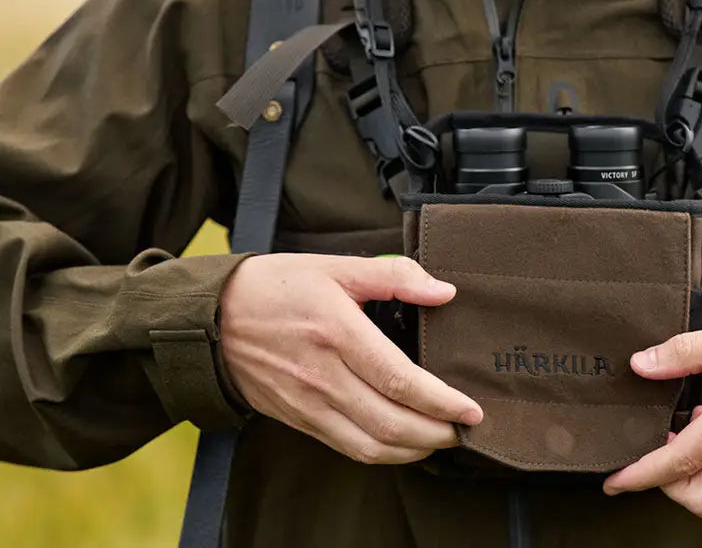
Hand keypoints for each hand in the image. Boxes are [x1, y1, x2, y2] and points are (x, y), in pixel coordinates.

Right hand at [219, 253, 483, 464]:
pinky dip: (381, 452)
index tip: (471, 408)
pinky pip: (346, 447)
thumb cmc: (278, 285)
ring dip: (413, 450)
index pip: (399, 380)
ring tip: (442, 437)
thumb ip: (394, 275)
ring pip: (370, 445)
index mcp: (337, 333)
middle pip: (390, 423)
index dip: (441, 401)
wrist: (212, 319)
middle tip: (465, 428)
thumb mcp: (336, 266)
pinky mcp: (298, 419)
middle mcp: (323, 376)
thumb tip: (443, 291)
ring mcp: (308, 404)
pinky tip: (402, 441)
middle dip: (436, 433)